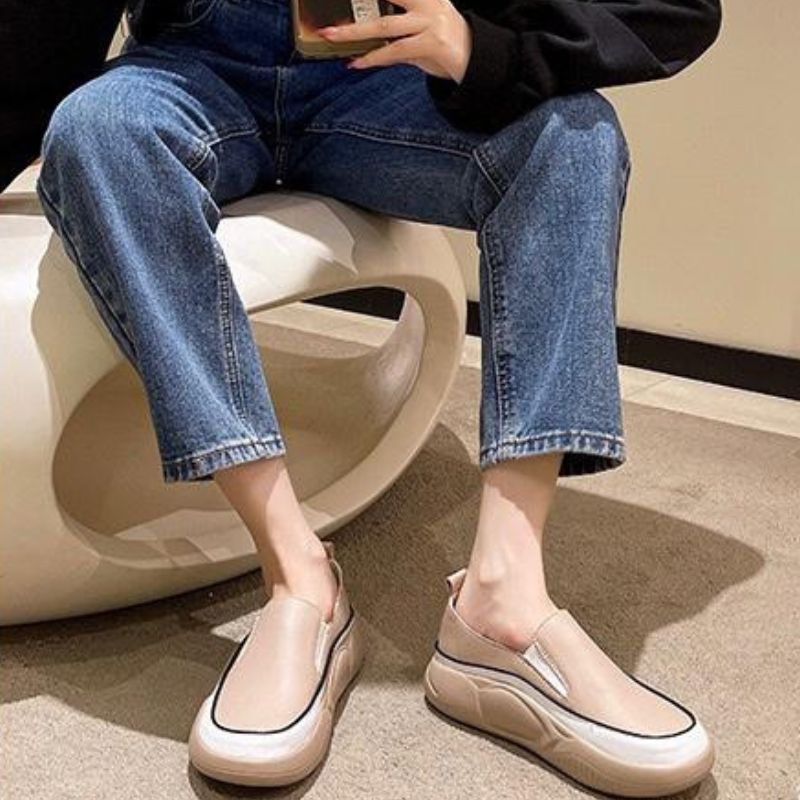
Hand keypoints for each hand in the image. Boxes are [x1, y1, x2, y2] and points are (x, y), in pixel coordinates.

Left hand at [317, 0, 471, 82]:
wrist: (474, 58)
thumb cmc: (443, 39)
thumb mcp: (422, 21)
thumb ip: (397, 18)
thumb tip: (363, 27)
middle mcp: (427, 2)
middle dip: (358, 0)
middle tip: (329, 18)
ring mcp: (429, 23)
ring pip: (384, 25)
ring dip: (354, 31)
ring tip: (331, 35)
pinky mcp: (431, 44)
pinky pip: (395, 51)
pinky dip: (373, 58)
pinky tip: (357, 62)